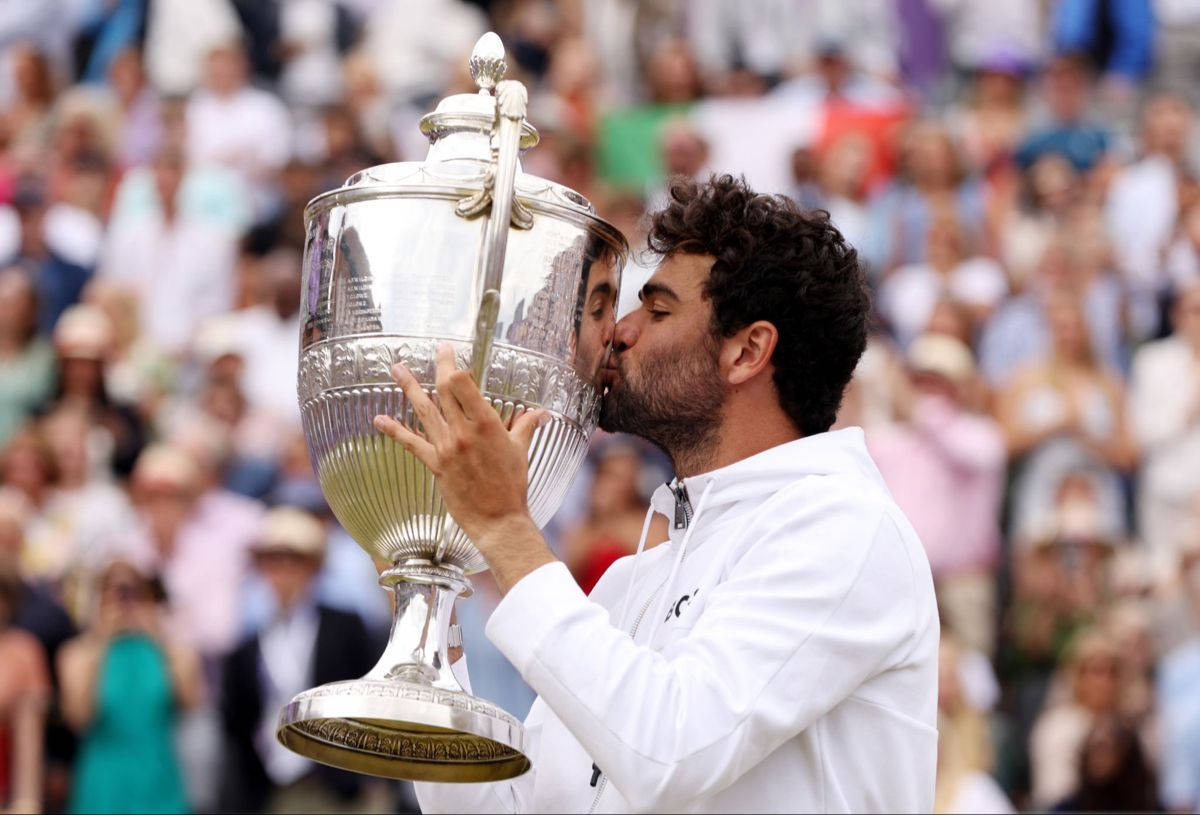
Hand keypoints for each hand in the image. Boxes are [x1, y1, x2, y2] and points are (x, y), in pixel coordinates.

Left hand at [372, 344, 547, 546]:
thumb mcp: (521, 451)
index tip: (450, 353)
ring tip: (397, 368)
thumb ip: (526, 426)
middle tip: (433, 350)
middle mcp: (464, 431)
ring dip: (409, 387)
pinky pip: (411, 443)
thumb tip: (540, 413)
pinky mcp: (436, 465)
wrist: (499, 520)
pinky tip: (379, 419)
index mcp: (487, 424)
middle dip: (437, 367)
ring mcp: (447, 447)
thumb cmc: (513, 486)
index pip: (463, 384)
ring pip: (424, 410)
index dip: (454, 365)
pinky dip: (394, 430)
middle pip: (444, 390)